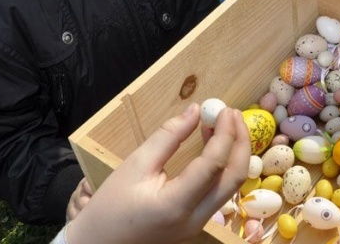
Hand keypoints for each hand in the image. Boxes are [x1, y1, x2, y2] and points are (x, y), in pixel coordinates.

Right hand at [65, 104, 249, 243]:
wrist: (100, 243)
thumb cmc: (111, 205)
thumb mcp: (135, 164)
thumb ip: (168, 137)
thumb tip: (194, 110)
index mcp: (176, 204)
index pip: (214, 165)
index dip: (225, 134)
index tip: (224, 109)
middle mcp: (195, 219)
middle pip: (235, 178)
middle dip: (240, 142)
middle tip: (232, 113)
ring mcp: (199, 224)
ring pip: (232, 186)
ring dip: (234, 152)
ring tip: (224, 124)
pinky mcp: (198, 222)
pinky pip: (220, 191)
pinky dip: (223, 165)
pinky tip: (213, 144)